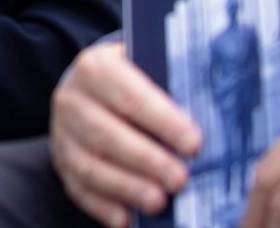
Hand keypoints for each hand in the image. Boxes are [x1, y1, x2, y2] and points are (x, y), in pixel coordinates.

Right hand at [49, 40, 200, 226]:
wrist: (91, 89)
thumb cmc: (136, 82)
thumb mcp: (149, 69)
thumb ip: (175, 84)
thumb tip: (218, 112)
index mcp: (95, 68)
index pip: (129, 95)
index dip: (162, 121)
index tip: (194, 144)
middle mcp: (71, 99)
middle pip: (106, 134)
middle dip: (147, 160)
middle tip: (181, 180)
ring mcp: (62, 134)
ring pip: (90, 165)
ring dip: (126, 187)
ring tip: (159, 202)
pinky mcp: (61, 163)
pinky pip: (79, 189)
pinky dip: (103, 207)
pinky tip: (128, 219)